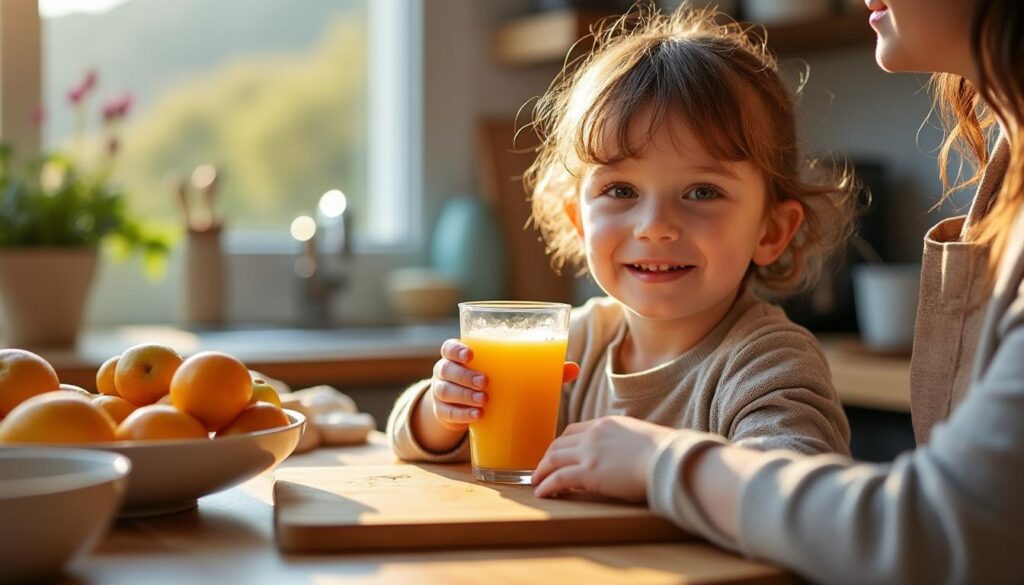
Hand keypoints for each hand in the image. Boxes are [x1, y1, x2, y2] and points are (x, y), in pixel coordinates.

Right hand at [428, 339, 580, 431]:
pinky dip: (462, 415)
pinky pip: (448, 413)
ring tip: (485, 401)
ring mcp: (443, 393)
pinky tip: (477, 418)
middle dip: (465, 375)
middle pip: (447, 368)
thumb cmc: (494, 383)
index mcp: (462, 356)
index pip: (449, 347)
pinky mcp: (444, 413)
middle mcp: (447, 372)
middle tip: (486, 382)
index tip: (471, 354)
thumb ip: (540, 369)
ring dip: (464, 395)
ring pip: (445, 391)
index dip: (456, 349)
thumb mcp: (509, 374)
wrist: (466, 409)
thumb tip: (574, 368)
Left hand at [532, 416, 674, 500]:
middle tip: (541, 470)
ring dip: (541, 472)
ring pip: (553, 460)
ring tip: (536, 482)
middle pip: (558, 444)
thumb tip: (624, 455)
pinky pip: (558, 478)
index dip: (561, 444)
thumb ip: (624, 442)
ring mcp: (589, 453)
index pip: (573, 430)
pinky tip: (542, 493)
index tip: (557, 454)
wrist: (668, 458)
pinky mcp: (588, 472)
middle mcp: (593, 434)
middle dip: (547, 457)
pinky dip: (546, 485)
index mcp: (605, 423)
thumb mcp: (639, 437)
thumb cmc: (664, 452)